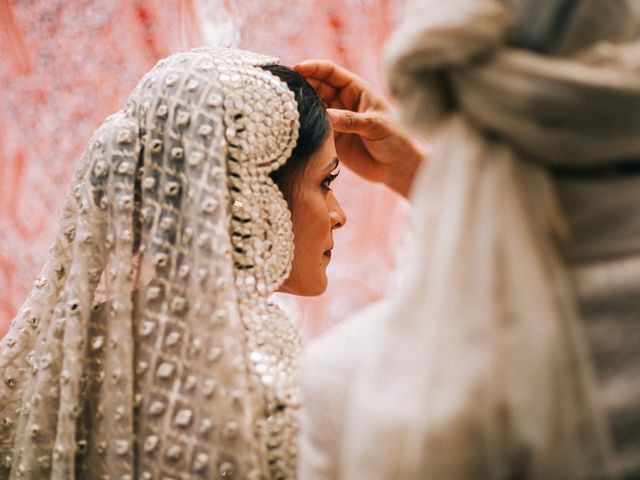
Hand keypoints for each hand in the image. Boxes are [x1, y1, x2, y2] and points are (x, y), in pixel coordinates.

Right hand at [295, 60, 427, 197]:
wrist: (396, 168)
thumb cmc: (394, 140)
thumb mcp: (376, 126)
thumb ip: (351, 120)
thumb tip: (328, 115)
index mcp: (356, 89)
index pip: (330, 72)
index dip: (313, 68)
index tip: (297, 68)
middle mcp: (343, 101)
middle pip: (316, 87)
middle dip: (301, 85)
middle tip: (285, 89)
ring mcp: (335, 119)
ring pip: (312, 106)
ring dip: (300, 105)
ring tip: (284, 107)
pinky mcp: (330, 138)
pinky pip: (313, 127)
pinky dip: (303, 125)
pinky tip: (291, 125)